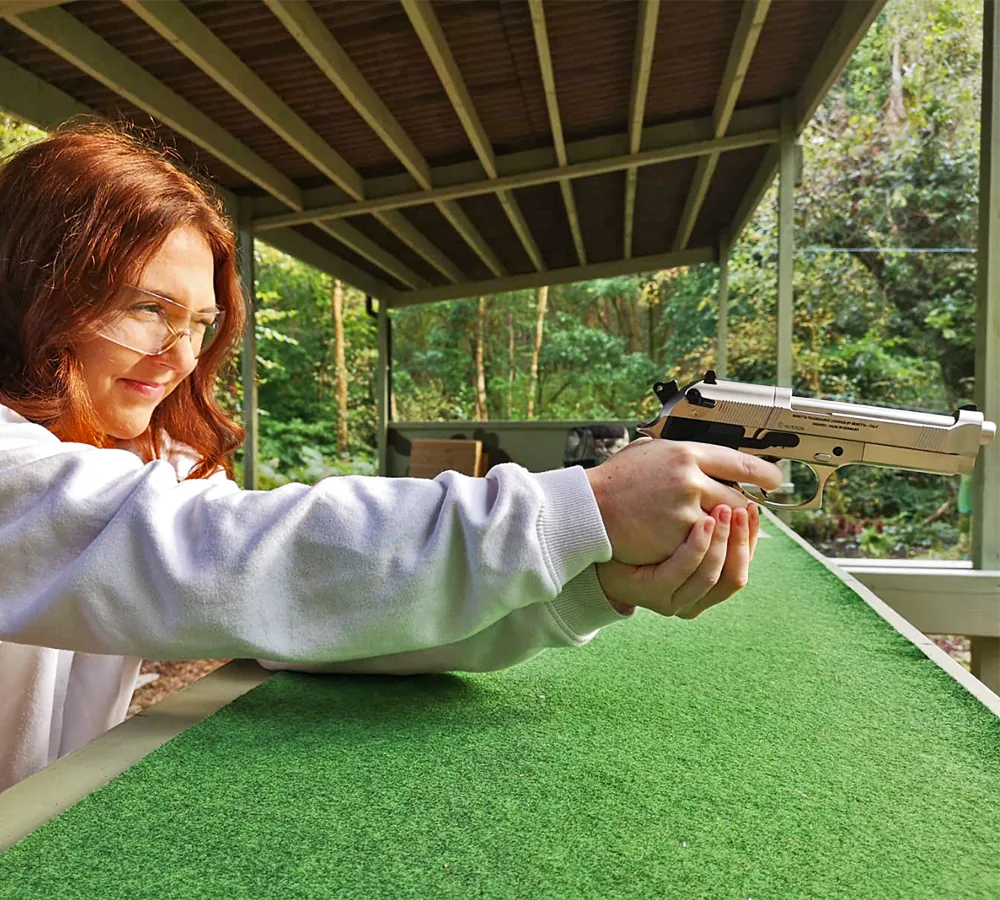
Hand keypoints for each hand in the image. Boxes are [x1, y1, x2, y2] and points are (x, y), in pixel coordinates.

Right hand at [586, 438, 779, 565]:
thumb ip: (679, 450)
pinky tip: (701, 544)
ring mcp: (685, 510)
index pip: (742, 463)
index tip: (774, 481)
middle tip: (744, 512)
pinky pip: (707, 545)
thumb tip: (705, 452)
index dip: (766, 475)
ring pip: (727, 525)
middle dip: (744, 509)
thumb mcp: (649, 450)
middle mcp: (690, 478)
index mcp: (685, 453)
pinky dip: (708, 546)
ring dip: (729, 530)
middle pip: (740, 498)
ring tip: (722, 530)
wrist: (589, 508)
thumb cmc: (615, 480)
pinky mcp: (677, 538)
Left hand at [597, 502, 760, 617]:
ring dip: (724, 541)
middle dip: (743, 540)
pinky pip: (684, 570)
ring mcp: (674, 599)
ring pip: (714, 575)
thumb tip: (739, 487)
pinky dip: (697, 546)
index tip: (754, 509)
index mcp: (705, 586)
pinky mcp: (655, 593)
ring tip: (725, 510)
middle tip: (744, 508)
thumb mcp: (676, 525)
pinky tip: (702, 521)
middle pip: (735, 576)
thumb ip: (705, 517)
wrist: (596, 543)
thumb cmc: (636, 531)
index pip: (742, 567)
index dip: (752, 539)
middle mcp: (694, 599)